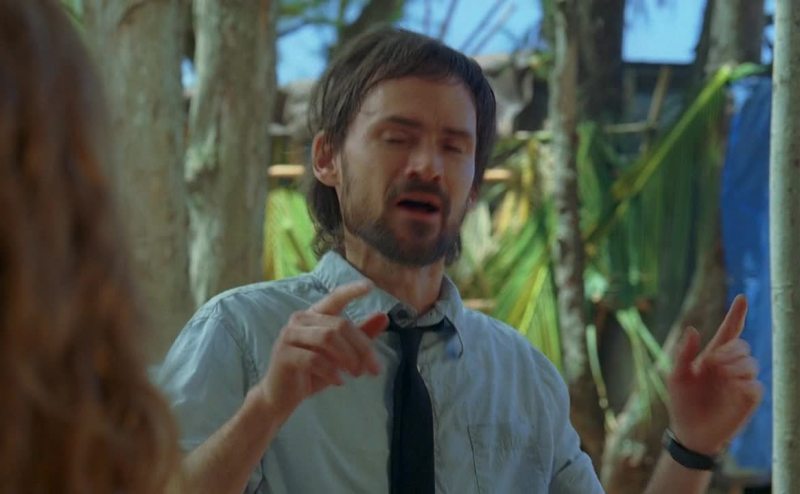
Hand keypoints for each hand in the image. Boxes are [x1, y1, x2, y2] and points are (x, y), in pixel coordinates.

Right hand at [253, 280, 388, 421]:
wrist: (281, 397)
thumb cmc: (312, 373)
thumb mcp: (341, 355)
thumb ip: (360, 336)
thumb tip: (383, 317)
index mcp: (314, 315)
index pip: (335, 297)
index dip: (352, 290)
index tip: (370, 286)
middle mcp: (300, 320)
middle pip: (339, 325)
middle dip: (362, 347)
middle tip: (374, 369)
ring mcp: (290, 335)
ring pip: (328, 338)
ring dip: (349, 357)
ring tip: (357, 374)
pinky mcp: (284, 354)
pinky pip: (314, 358)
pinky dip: (331, 371)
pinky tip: (339, 381)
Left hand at [666, 294, 763, 454]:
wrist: (691, 433)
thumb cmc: (681, 403)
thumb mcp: (677, 377)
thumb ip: (684, 353)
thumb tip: (693, 328)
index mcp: (711, 357)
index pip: (728, 332)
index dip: (736, 315)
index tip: (741, 297)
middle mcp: (728, 366)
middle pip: (742, 345)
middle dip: (731, 350)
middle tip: (715, 363)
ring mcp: (739, 381)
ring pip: (751, 363)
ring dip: (737, 366)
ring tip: (723, 376)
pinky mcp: (748, 399)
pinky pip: (756, 385)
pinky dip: (746, 384)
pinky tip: (734, 388)